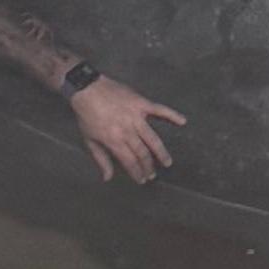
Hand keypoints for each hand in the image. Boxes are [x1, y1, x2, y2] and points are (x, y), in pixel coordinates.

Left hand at [66, 75, 183, 184]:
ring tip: (167, 162)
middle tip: (152, 175)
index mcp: (113, 140)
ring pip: (152, 138)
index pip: (129, 161)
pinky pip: (159, 110)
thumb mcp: (89, 139)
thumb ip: (101, 159)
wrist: (87, 89)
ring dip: (161, 152)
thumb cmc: (86, 115)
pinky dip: (172, 115)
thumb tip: (107, 177)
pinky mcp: (141, 103)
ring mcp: (136, 116)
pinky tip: (182, 121)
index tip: (142, 180)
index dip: (137, 172)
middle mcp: (127, 130)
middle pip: (142, 152)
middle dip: (148, 166)